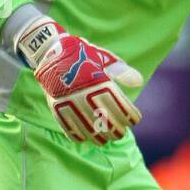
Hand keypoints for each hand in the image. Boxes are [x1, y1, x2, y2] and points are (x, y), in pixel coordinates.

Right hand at [17, 16, 142, 144]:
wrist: (51, 52)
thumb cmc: (83, 56)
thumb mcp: (104, 58)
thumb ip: (122, 71)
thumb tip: (139, 81)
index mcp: (100, 83)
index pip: (122, 109)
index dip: (131, 117)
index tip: (135, 119)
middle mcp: (86, 95)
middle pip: (108, 123)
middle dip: (118, 130)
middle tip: (121, 131)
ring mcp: (70, 103)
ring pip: (90, 131)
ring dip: (101, 137)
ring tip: (107, 137)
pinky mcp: (57, 108)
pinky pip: (70, 129)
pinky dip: (80, 136)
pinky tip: (87, 137)